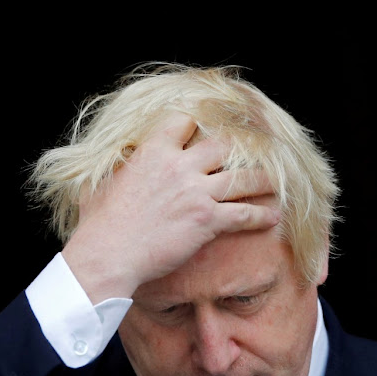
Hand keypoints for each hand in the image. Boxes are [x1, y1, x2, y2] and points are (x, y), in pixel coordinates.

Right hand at [61, 111, 279, 303]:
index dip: (198, 124)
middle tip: (257, 150)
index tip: (209, 128)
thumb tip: (124, 158)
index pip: (185, 121)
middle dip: (242, 147)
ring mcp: (196, 192)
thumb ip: (122, 165)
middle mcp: (179, 165)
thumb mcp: (105, 180)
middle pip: (223, 145)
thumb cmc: (100, 222)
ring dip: (262, 179)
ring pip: (242, 177)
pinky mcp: (207, 220)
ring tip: (276, 180)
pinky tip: (273, 216)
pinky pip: (244, 214)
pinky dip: (261, 215)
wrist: (108, 254)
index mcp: (153, 151)